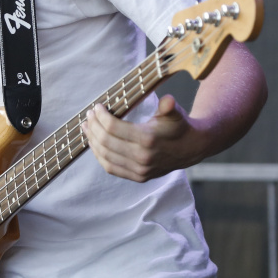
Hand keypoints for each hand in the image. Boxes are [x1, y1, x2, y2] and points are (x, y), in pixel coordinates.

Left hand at [81, 95, 206, 182]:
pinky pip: (111, 167)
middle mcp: (142, 157)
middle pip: (106, 141)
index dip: (101, 116)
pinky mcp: (138, 177)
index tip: (97, 107)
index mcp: (148, 139)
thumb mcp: (175, 113)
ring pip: (105, 156)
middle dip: (94, 126)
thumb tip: (168, 100)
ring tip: (87, 127)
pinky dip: (99, 156)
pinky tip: (94, 144)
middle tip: (89, 115)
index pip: (114, 128)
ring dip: (92, 141)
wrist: (191, 148)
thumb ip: (169, 107)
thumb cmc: (179, 126)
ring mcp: (140, 170)